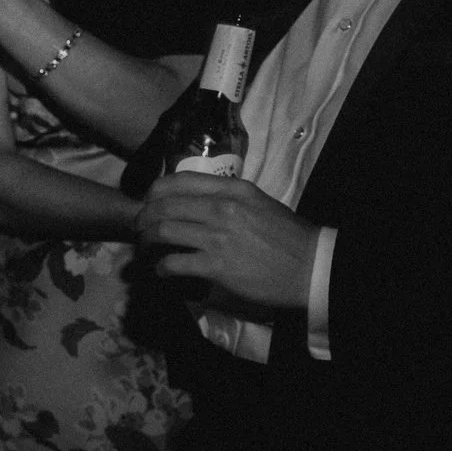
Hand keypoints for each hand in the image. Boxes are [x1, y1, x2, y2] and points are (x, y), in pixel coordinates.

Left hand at [136, 173, 320, 310]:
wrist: (312, 266)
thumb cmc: (288, 237)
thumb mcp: (259, 203)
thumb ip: (227, 197)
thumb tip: (194, 201)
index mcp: (233, 189)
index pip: (179, 180)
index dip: (154, 192)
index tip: (147, 202)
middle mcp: (222, 208)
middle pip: (164, 206)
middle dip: (144, 217)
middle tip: (139, 228)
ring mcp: (218, 237)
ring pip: (164, 231)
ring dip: (148, 240)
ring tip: (146, 247)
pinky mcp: (216, 265)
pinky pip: (174, 263)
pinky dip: (161, 267)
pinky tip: (162, 270)